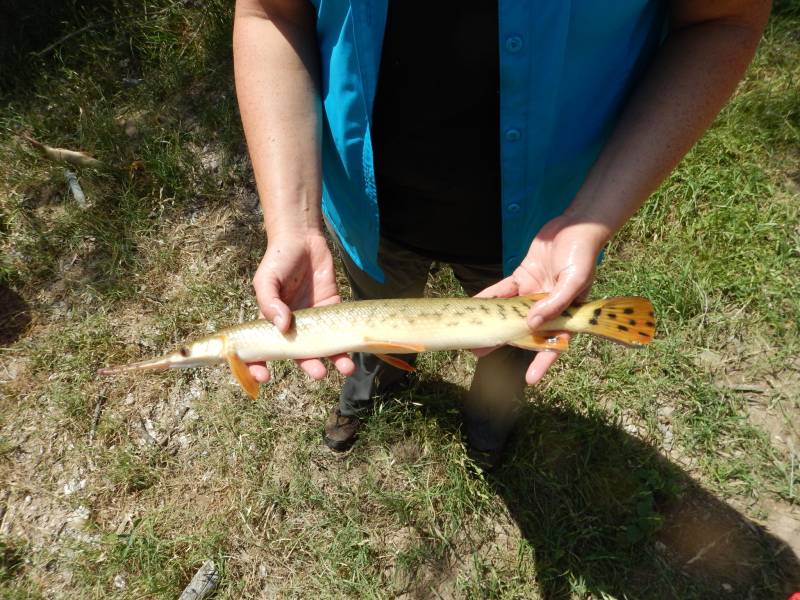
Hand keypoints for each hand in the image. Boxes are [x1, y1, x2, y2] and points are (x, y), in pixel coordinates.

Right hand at [249, 232, 354, 381]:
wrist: (302, 239)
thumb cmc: (278, 259)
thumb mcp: (266, 278)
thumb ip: (270, 301)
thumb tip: (282, 325)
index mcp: (270, 322)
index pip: (262, 350)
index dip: (259, 366)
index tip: (264, 378)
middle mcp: (292, 326)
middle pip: (299, 353)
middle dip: (309, 365)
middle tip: (318, 372)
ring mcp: (314, 319)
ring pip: (324, 345)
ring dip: (334, 358)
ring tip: (345, 368)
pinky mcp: (332, 308)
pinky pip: (340, 328)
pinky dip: (347, 340)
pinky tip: (354, 348)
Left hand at [475, 215, 607, 384]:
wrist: (577, 224)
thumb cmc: (583, 253)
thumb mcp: (575, 280)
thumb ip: (555, 303)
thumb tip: (532, 323)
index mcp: (568, 313)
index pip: (554, 343)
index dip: (542, 362)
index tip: (530, 380)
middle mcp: (549, 306)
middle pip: (525, 330)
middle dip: (504, 342)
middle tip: (480, 352)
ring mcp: (535, 292)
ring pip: (510, 312)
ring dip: (492, 321)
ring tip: (472, 333)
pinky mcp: (523, 277)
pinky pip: (504, 291)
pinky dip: (490, 297)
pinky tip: (476, 305)